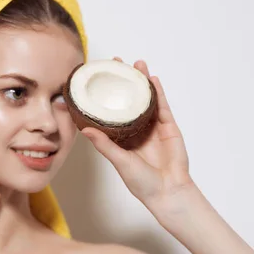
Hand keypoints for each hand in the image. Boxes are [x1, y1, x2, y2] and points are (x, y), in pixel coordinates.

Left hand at [81, 57, 193, 206]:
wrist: (169, 192)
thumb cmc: (142, 182)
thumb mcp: (119, 161)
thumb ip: (104, 144)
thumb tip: (84, 129)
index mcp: (122, 137)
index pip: (111, 110)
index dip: (105, 94)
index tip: (97, 78)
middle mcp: (136, 129)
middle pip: (128, 99)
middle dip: (123, 80)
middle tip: (116, 62)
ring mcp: (153, 127)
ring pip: (146, 98)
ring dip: (142, 80)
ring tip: (137, 63)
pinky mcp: (169, 127)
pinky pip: (162, 106)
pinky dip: (158, 92)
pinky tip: (152, 79)